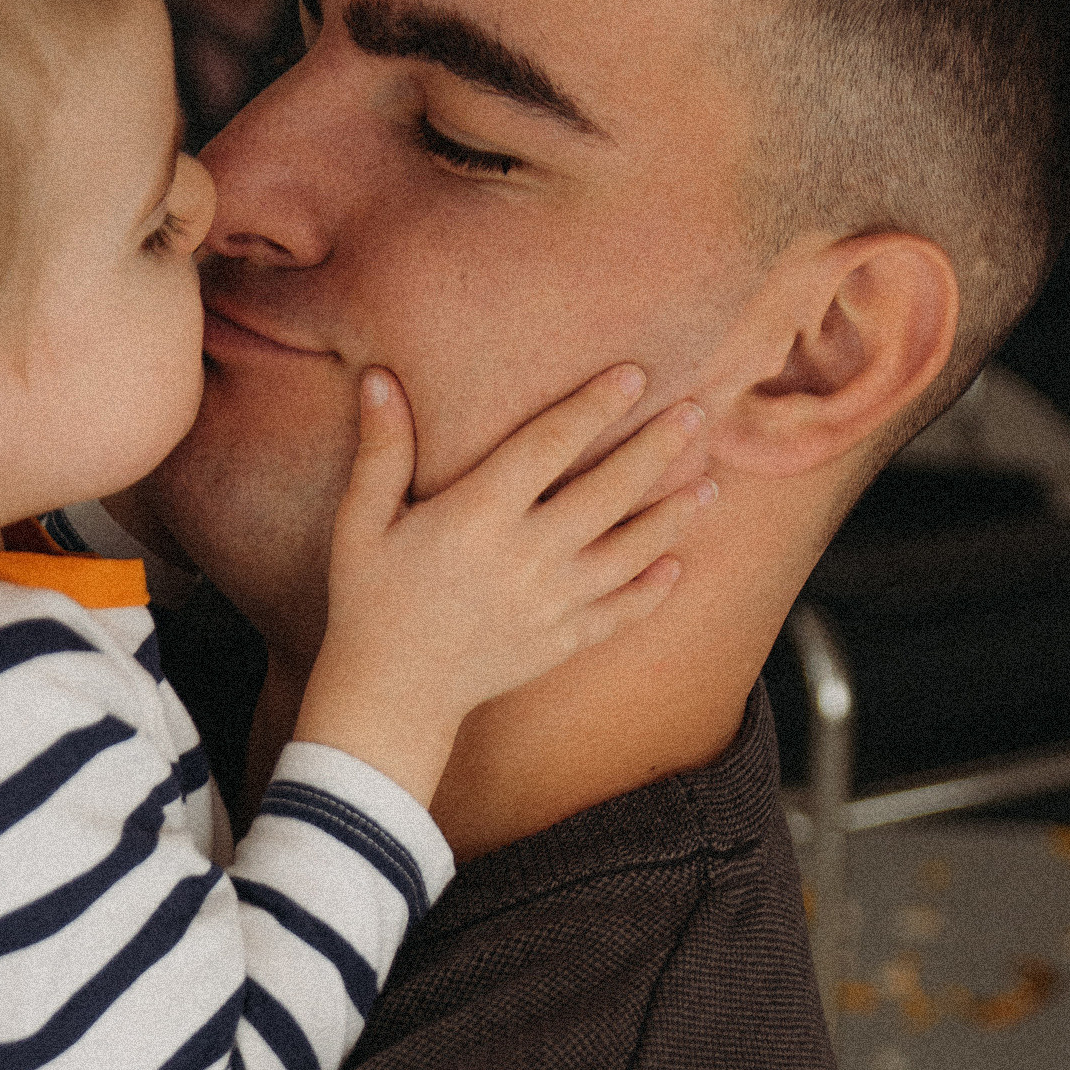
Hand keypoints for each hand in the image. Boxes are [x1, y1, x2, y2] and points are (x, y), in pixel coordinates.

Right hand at [297, 366, 714, 807]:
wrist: (391, 695)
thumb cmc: (371, 600)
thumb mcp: (361, 522)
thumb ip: (381, 450)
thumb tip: (380, 376)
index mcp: (476, 517)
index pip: (548, 446)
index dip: (593, 406)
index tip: (634, 374)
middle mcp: (524, 558)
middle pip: (607, 492)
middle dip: (655, 449)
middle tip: (697, 412)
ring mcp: (550, 604)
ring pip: (629, 552)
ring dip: (672, 517)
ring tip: (708, 485)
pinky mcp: (560, 642)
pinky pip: (620, 612)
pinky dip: (653, 590)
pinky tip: (676, 564)